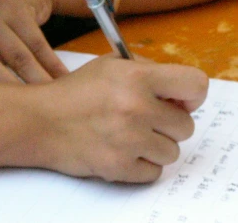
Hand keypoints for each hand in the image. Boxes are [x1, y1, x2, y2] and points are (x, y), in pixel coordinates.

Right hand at [36, 56, 207, 182]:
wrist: (40, 121)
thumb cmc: (76, 92)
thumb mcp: (110, 65)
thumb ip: (148, 71)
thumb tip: (179, 91)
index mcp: (137, 77)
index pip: (196, 84)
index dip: (192, 95)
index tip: (180, 101)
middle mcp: (136, 107)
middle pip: (186, 125)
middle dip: (168, 124)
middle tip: (144, 119)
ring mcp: (129, 140)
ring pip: (173, 151)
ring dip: (155, 146)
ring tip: (130, 136)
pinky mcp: (120, 166)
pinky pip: (154, 172)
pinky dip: (141, 165)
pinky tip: (122, 150)